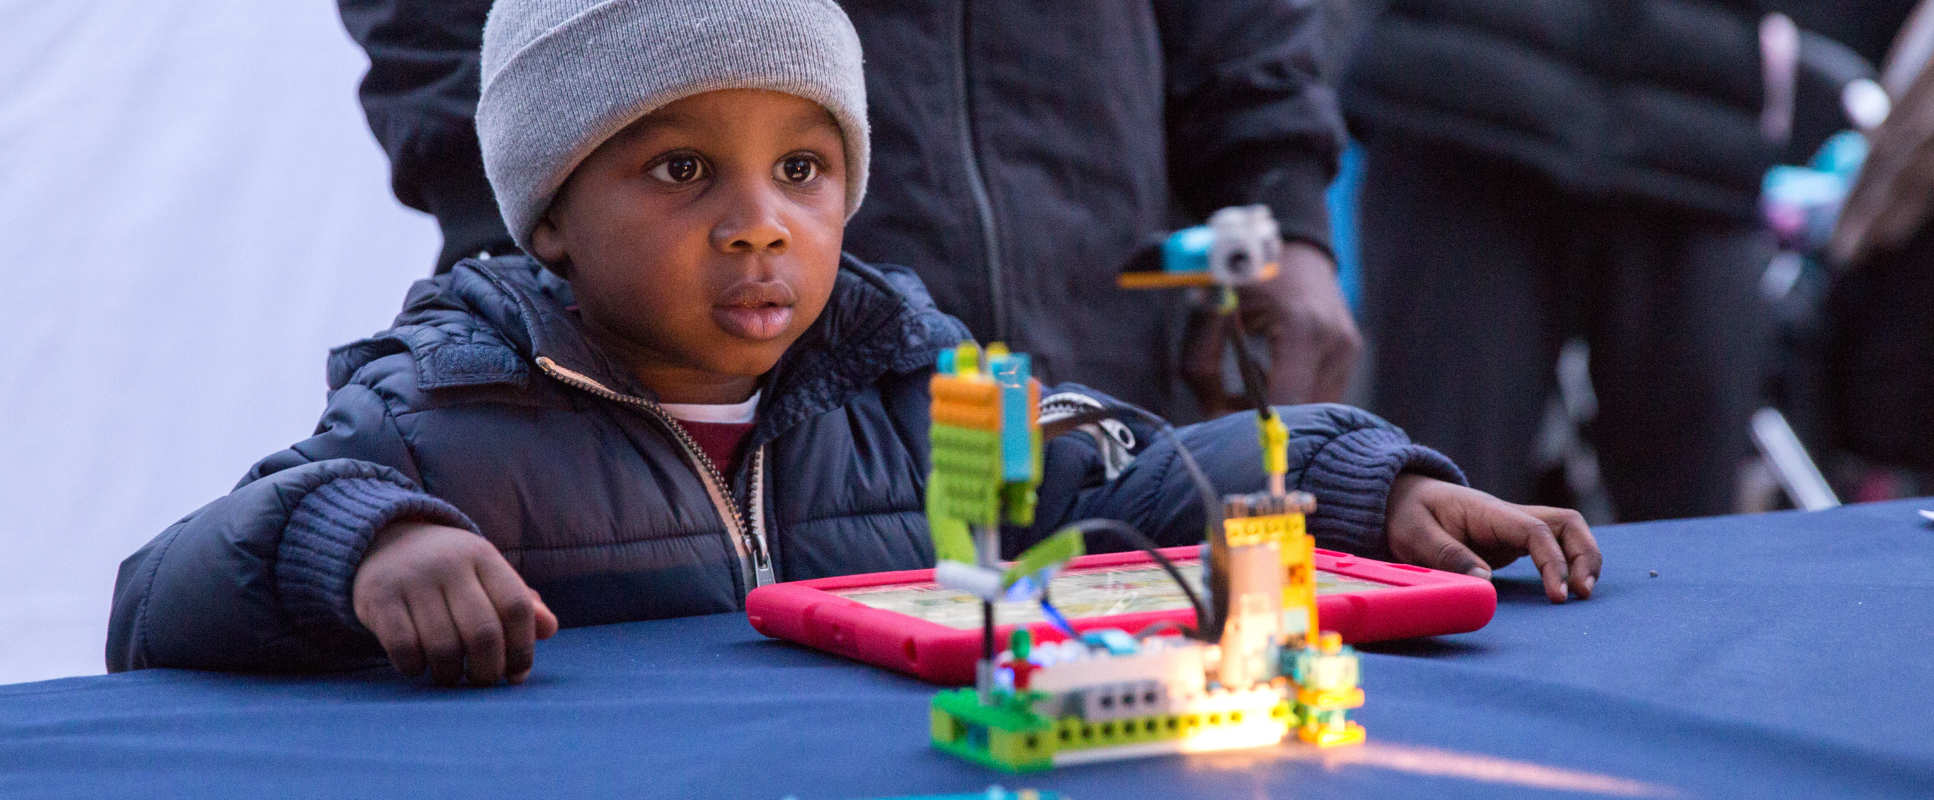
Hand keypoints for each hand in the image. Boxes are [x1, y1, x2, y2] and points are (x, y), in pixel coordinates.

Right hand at [352, 521, 558, 685]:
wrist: (385, 543)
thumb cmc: (451, 573)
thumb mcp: (487, 577)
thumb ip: (521, 603)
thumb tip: (550, 629)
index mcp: (483, 556)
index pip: (516, 606)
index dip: (523, 648)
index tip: (517, 673)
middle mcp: (449, 563)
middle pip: (482, 633)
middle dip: (488, 670)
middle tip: (483, 680)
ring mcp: (411, 579)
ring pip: (443, 647)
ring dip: (450, 674)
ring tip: (451, 675)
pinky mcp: (377, 597)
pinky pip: (404, 649)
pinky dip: (415, 668)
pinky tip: (419, 665)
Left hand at [1181, 241, 1361, 415]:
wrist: (1289, 248)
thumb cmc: (1242, 276)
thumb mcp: (1212, 312)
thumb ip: (1201, 363)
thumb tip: (1210, 416)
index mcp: (1303, 329)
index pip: (1286, 404)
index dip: (1256, 426)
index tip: (1228, 433)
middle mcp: (1335, 343)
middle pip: (1302, 414)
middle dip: (1264, 419)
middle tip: (1229, 404)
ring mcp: (1348, 351)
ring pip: (1312, 410)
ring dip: (1280, 408)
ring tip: (1251, 379)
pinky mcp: (1350, 354)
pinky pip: (1320, 395)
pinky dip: (1292, 394)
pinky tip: (1271, 372)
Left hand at [1384, 475, 1601, 602]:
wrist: (1400, 497)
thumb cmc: (1407, 514)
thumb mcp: (1415, 534)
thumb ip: (1448, 555)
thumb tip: (1485, 581)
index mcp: (1488, 512)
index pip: (1535, 530)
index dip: (1553, 562)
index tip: (1557, 594)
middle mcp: (1508, 517)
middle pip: (1567, 522)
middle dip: (1584, 555)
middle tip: (1583, 594)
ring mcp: (1513, 528)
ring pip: (1565, 532)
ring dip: (1582, 558)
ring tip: (1582, 594)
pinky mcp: (1511, 542)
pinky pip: (1551, 546)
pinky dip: (1566, 564)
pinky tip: (1567, 589)